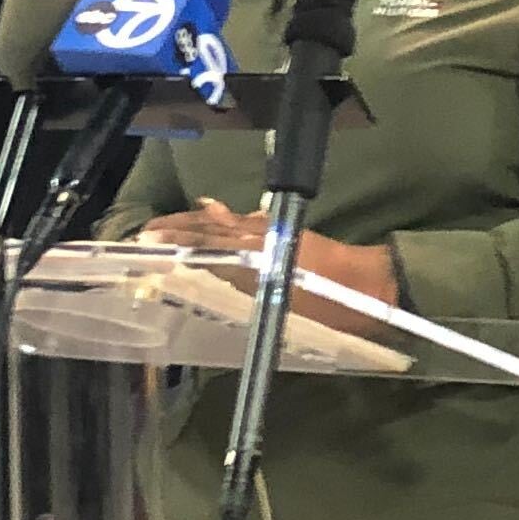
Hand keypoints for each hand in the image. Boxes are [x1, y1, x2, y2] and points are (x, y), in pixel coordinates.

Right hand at [136, 203, 398, 311]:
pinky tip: (222, 211)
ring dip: (197, 221)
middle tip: (146, 231)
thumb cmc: (331, 308)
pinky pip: (251, 221)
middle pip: (211, 229)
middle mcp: (261, 239)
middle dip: (178, 229)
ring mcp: (274, 234)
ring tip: (170, 220)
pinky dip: (231, 217)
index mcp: (255, 257)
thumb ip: (248, 285)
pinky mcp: (287, 234)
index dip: (177, 242)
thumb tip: (212, 275)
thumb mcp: (285, 305)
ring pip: (227, 223)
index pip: (206, 244)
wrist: (372, 287)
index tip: (147, 241)